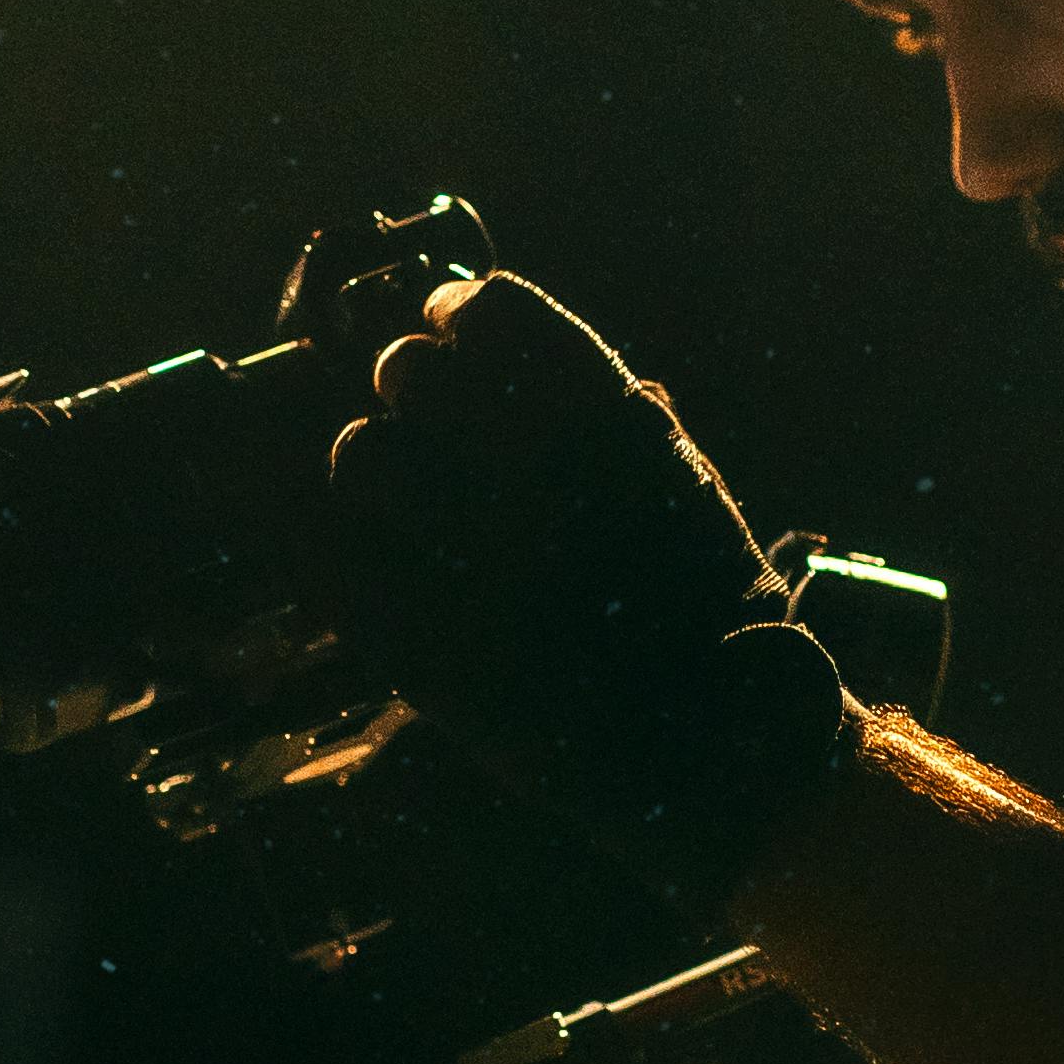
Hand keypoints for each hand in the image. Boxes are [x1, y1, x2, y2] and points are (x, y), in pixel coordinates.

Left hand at [322, 266, 852, 922]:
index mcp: (619, 429)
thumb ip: (594, 407)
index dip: (457, 315)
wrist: (727, 752)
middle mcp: (550, 486)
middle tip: (424, 425)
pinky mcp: (441, 657)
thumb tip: (475, 329)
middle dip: (409, 391)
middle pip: (409, 372)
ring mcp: (489, 572)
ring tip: (402, 502)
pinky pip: (336, 566)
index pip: (493, 312)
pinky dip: (342, 553)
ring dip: (373, 468)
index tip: (450, 332)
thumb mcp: (678, 479)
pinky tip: (373, 564)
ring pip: (361, 456)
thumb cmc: (702, 606)